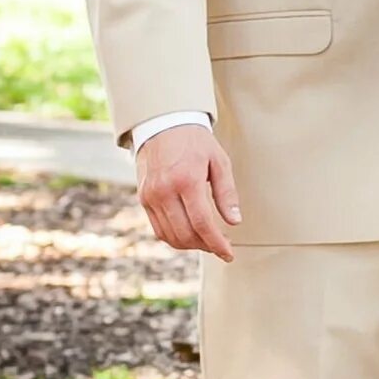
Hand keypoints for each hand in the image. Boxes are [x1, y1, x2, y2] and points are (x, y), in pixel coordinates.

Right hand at [136, 123, 240, 259]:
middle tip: (221, 247)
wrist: (163, 125)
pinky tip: (190, 235)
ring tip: (207, 242)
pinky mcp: (143, 198)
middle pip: (185, 233)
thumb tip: (234, 222)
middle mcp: (164, 190)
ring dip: (191, 245)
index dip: (217, 243)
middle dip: (206, 246)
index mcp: (186, 180)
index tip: (228, 254)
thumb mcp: (219, 161)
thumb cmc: (196, 142)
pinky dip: (175, 237)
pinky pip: (158, 228)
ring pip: (170, 235)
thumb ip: (227, 193)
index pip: (202, 223)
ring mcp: (150, 196)